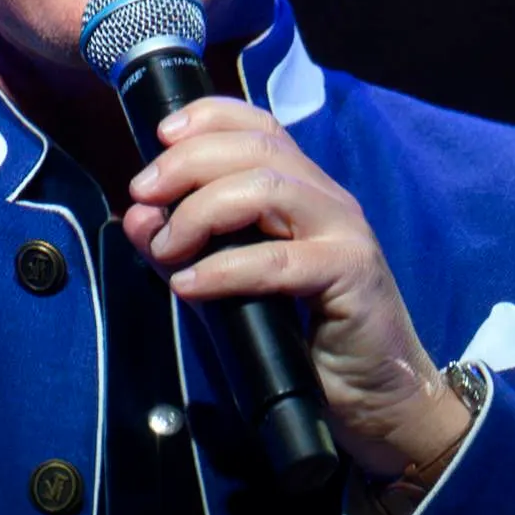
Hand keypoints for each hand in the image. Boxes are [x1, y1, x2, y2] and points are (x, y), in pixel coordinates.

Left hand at [121, 98, 469, 481]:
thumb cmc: (306, 341)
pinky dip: (225, 268)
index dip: (208, 117)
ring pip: (268, 188)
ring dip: (201, 209)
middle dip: (188, 162)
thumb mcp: (229, 287)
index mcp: (302, 190)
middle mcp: (326, 198)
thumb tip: (137, 217)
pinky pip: (279, 260)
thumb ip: (184, 249)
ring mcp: (344, 232)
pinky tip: (190, 283)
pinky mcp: (352, 274)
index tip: (160, 135)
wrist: (378, 396)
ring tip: (167, 244)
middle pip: (256, 147)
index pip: (259, 126)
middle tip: (143, 192)